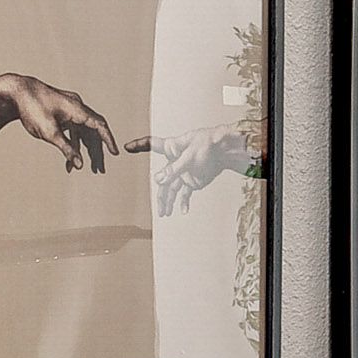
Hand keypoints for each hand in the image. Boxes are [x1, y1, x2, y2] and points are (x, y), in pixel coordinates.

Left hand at [0, 72, 121, 172]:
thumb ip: (67, 149)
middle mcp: (77, 107)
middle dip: (95, 151)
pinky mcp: (60, 110)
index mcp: (79, 110)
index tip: (115, 153)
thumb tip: (79, 165)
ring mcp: (68, 108)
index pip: (100, 127)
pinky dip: (72, 140)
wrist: (14, 91)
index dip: (108, 141)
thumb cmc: (32, 109)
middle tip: (98, 168)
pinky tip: (69, 153)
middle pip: (92, 131)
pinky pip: (72, 127)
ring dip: (83, 147)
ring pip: (82, 130)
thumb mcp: (49, 133)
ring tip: (83, 165)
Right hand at [136, 123, 253, 210]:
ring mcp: (183, 172)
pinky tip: (182, 211)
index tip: (128, 147)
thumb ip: (174, 169)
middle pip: (162, 179)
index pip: (153, 144)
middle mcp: (175, 162)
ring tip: (164, 214)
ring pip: (172, 189)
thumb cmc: (210, 145)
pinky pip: (185, 193)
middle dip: (160, 195)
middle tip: (159, 208)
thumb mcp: (190, 156)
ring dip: (169, 201)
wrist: (228, 152)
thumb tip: (158, 180)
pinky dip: (184, 202)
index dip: (140, 145)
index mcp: (172, 148)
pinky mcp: (193, 180)